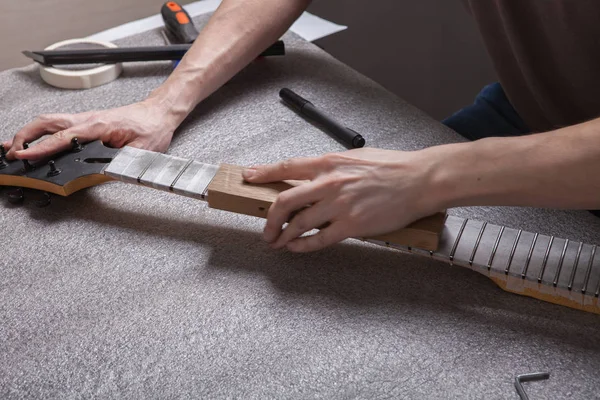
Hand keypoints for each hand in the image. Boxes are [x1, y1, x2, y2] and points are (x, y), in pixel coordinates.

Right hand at [3, 99, 178, 160]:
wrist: (159, 113)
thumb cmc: (152, 128)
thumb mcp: (141, 151)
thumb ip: (120, 162)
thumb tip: (102, 173)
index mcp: (99, 126)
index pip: (63, 138)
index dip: (41, 148)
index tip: (24, 156)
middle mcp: (88, 119)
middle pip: (47, 123)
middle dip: (24, 137)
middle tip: (11, 152)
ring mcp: (86, 119)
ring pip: (50, 121)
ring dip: (29, 132)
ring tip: (14, 146)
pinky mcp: (88, 121)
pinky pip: (59, 124)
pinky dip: (42, 131)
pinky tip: (36, 139)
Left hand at [242, 147, 440, 251]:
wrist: (419, 179)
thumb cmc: (392, 167)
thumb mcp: (356, 158)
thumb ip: (331, 168)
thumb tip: (314, 179)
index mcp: (329, 163)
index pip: (287, 167)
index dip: (264, 173)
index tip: (249, 177)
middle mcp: (329, 183)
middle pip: (285, 201)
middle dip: (270, 218)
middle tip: (265, 229)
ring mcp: (339, 205)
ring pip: (299, 223)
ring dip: (283, 236)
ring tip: (277, 243)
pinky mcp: (352, 225)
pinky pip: (319, 239)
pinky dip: (303, 246)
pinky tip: (296, 248)